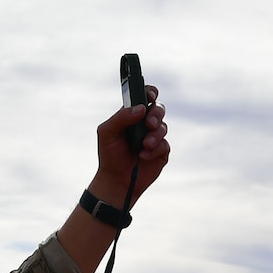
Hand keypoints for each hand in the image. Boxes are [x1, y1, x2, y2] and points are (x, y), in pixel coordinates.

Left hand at [92, 87, 168, 205]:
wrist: (116, 180)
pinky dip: (154, 150)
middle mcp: (145, 124)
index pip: (144, 97)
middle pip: (159, 109)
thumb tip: (140, 108)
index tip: (151, 95)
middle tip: (149, 123)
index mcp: (132, 115)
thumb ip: (120, 117)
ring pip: (163, 127)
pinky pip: (164, 145)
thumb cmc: (109, 154)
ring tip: (144, 145)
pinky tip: (143, 156)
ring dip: (154, 135)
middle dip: (156, 114)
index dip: (150, 92)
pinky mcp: (161, 152)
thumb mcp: (107, 132)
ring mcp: (154, 137)